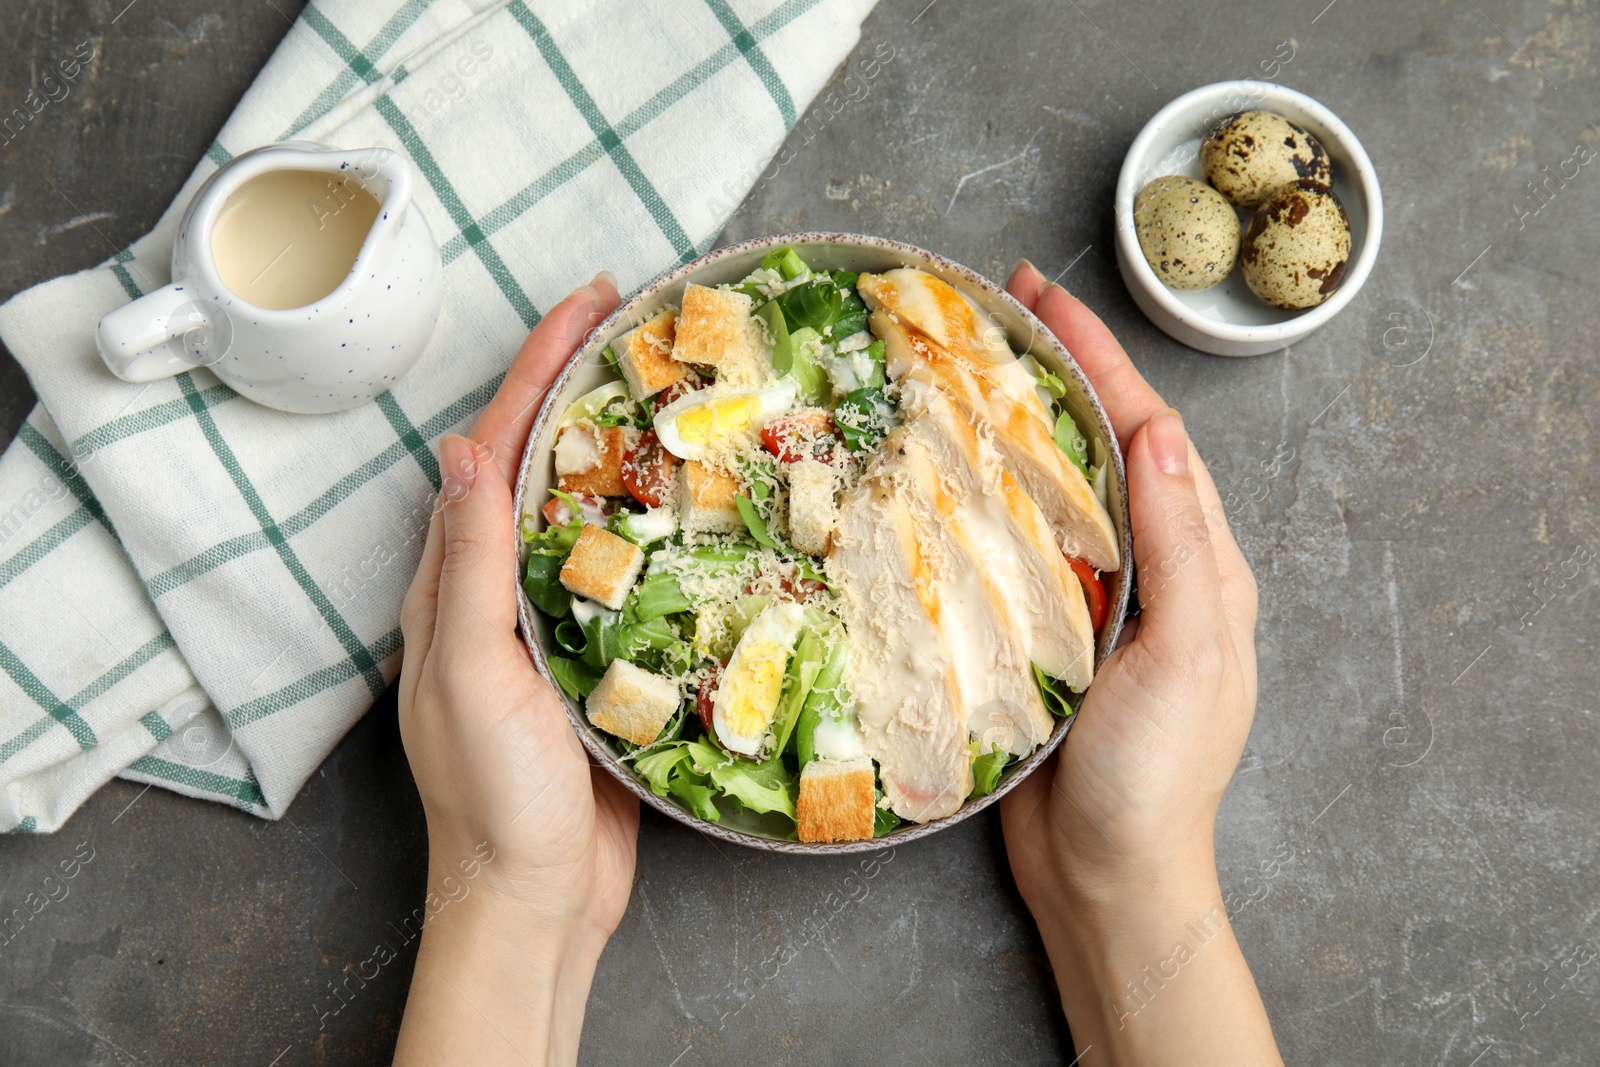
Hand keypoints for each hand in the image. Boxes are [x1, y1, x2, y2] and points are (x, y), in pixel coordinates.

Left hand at [394, 274, 637, 1066]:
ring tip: (675, 387)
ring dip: (624, 442)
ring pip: (589, 508)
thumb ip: (469, 566)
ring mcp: (550, 622)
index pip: (497, 446)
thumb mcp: (474, 677)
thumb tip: (465, 446)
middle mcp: (498, 588)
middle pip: (542, 460)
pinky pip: (629, 570)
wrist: (533, 901)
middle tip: (638, 323)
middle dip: (581, 383)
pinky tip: (699, 504)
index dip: (538, 366)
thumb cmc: (493, 799)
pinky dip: (659, 522)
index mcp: (455, 582)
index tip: (590, 302)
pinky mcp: (599, 658)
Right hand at [999, 261, 1278, 1063]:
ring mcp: (1094, 604)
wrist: (1108, 877)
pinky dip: (983, 504)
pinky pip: (1014, 552)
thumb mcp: (1190, 655)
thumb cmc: (1158, 776)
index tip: (1043, 297)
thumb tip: (1160, 434)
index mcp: (1200, 565)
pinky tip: (942, 482)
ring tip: (961, 374)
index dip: (1098, 359)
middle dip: (1055, 373)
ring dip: (1013, 429)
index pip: (1148, 434)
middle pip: (1100, 447)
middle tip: (995, 312)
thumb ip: (1179, 546)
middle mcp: (1150, 571)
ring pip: (1054, 492)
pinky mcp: (1041, 638)